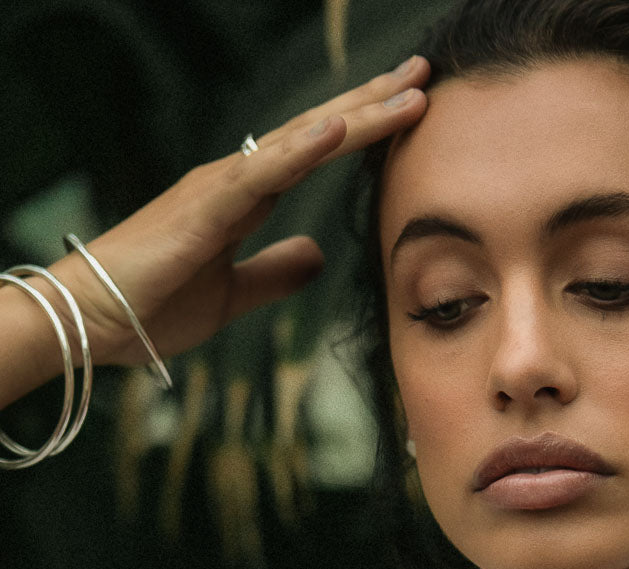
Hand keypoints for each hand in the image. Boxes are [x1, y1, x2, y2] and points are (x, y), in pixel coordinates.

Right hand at [53, 56, 429, 367]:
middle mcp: (236, 179)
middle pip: (316, 132)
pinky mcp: (204, 210)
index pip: (314, 152)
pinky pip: (260, 174)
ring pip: (299, 142)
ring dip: (355, 115)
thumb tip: (320, 253)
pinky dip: (301, 151)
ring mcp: (220, 188)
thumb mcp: (237, 294)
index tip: (408, 110)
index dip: (362, 129)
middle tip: (423, 75)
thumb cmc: (154, 305)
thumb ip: (278, 272)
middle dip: (371, 104)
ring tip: (407, 90)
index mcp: (244, 197)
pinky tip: (338, 128)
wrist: (95, 323)